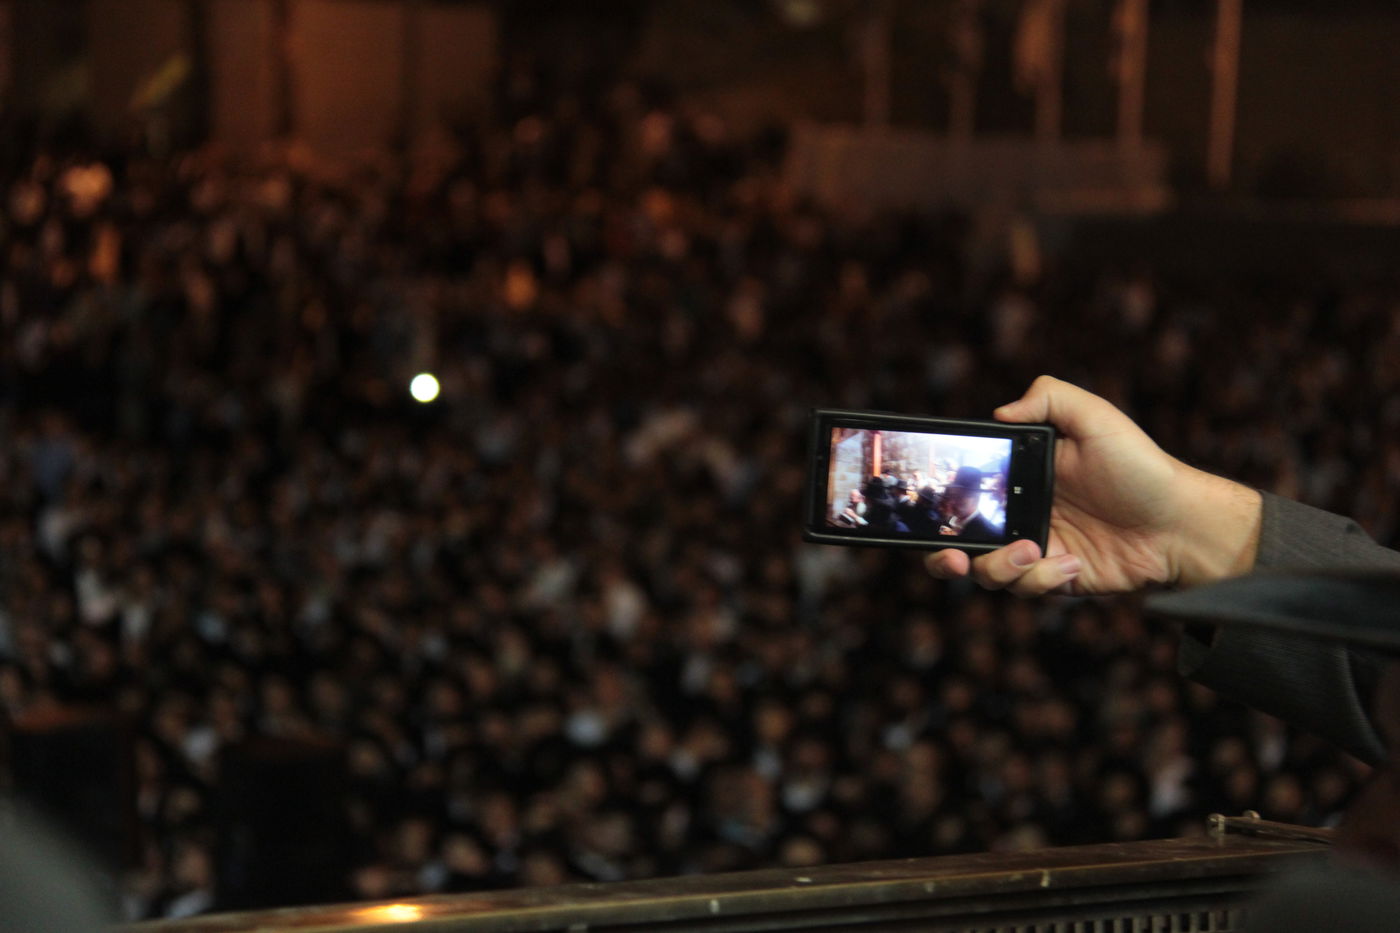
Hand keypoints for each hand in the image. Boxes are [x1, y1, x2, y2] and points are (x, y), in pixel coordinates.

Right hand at [926, 375, 1260, 596]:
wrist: (1182, 524)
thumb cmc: (1142, 467)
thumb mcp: (1097, 417)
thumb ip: (1050, 397)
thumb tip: (1000, 411)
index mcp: (1020, 474)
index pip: (963, 488)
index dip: (939, 503)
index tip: (931, 510)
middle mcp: (1020, 513)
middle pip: (958, 542)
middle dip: (942, 557)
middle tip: (951, 558)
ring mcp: (1035, 549)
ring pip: (986, 572)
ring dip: (999, 567)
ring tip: (1033, 551)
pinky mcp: (1055, 579)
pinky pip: (1027, 588)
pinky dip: (1043, 579)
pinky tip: (1074, 563)